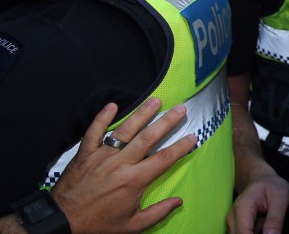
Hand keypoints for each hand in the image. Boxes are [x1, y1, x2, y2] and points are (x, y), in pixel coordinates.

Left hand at [51, 98, 196, 233]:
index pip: (164, 159)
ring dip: (142, 114)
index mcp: (134, 180)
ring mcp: (102, 156)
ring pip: (125, 130)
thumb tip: (179, 202)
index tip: (193, 137)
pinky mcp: (85, 153)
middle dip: (167, 122)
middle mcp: (121, 163)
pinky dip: (102, 117)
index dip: (180, 147)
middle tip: (180, 109)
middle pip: (148, 137)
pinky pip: (94, 131)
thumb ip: (157, 212)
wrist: (62, 221)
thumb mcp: (132, 225)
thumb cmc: (98, 224)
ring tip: (156, 100)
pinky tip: (112, 105)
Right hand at [227, 175, 288, 233]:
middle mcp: (233, 217)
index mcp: (242, 208)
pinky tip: (263, 223)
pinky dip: (257, 232)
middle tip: (270, 224)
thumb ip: (275, 219)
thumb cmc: (272, 186)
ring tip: (266, 219)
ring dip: (257, 232)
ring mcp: (233, 223)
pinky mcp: (237, 227)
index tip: (270, 233)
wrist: (263, 180)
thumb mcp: (281, 198)